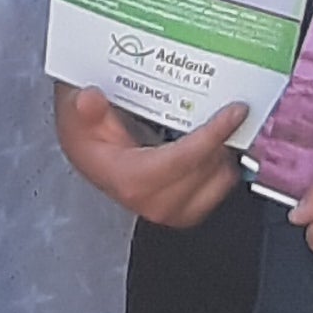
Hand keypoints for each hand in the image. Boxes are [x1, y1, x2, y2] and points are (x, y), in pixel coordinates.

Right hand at [58, 87, 248, 230]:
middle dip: (223, 141)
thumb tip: (89, 100)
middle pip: (206, 171)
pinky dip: (222, 169)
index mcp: (130, 179)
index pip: (183, 159)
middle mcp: (152, 202)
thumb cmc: (86, 136)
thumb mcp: (78, 112)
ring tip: (226, 127)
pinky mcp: (183, 213)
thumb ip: (85, 107)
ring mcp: (170, 211)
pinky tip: (218, 148)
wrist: (86, 155)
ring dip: (225, 155)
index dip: (212, 135)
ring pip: (218, 184)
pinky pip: (217, 193)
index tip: (234, 112)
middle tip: (232, 111)